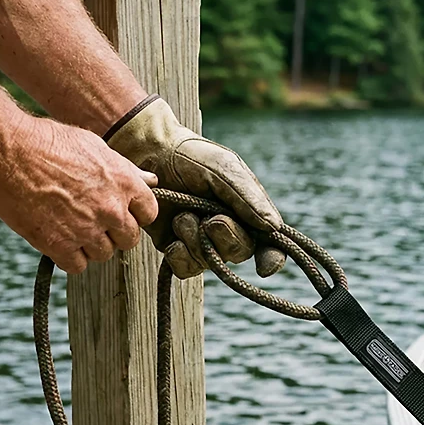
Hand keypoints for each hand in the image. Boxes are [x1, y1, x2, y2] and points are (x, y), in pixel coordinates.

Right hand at [0, 115, 158, 273]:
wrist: (6, 151)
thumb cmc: (48, 142)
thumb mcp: (95, 147)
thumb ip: (125, 170)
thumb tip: (151, 182)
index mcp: (124, 183)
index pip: (149, 213)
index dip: (135, 214)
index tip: (121, 212)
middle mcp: (111, 209)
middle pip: (129, 239)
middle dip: (115, 233)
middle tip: (93, 220)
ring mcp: (87, 229)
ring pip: (104, 254)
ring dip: (90, 245)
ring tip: (71, 225)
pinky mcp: (60, 245)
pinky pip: (77, 266)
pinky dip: (69, 257)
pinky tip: (58, 239)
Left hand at [106, 95, 285, 278]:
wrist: (149, 155)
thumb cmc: (192, 158)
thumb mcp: (225, 169)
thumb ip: (249, 198)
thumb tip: (274, 227)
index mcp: (250, 213)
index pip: (270, 245)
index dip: (272, 259)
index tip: (265, 267)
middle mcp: (230, 232)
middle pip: (240, 253)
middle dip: (226, 237)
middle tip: (212, 219)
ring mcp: (204, 244)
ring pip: (211, 263)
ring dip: (197, 240)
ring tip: (183, 216)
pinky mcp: (178, 251)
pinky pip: (186, 269)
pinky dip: (180, 254)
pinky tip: (174, 234)